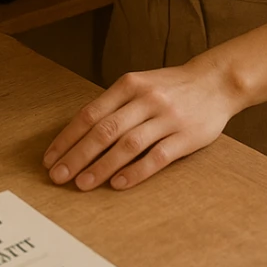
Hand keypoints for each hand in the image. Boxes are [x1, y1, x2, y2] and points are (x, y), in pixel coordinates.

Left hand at [42, 58, 239, 191]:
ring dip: (101, 167)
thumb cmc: (171, 87)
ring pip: (127, 145)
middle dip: (77, 156)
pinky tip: (119, 184)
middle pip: (104, 130)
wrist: (216, 81)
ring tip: (82, 184)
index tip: (50, 158)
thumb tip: (78, 135)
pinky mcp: (185, 136)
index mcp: (129, 85)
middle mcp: (145, 99)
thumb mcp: (140, 85)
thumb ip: (114, 105)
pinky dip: (136, 172)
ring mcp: (166, 118)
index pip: (90, 114)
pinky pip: (157, 157)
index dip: (68, 138)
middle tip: (58, 177)